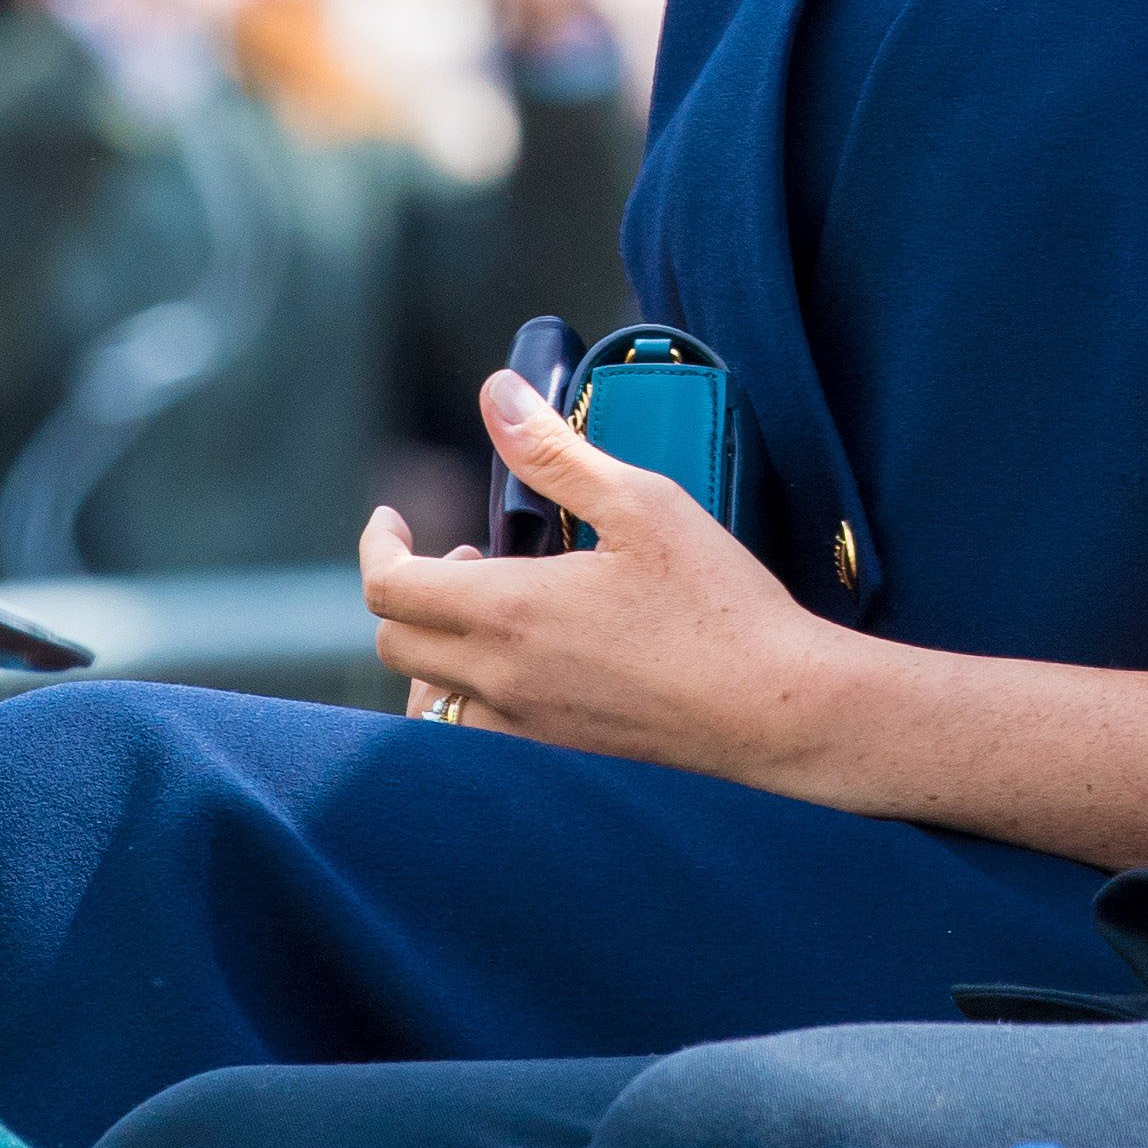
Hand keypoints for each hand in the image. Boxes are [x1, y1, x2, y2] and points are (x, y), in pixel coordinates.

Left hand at [360, 368, 845, 784]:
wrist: (769, 704)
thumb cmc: (715, 600)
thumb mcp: (641, 503)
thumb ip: (557, 452)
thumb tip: (498, 395)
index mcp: (511, 611)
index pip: (390, 587)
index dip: (379, 545)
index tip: (395, 518)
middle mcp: (500, 677)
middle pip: (395, 640)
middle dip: (407, 587)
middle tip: (467, 553)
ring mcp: (523, 725)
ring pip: (426, 694)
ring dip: (435, 643)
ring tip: (492, 608)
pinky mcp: (554, 753)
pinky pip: (470, 731)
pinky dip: (467, 691)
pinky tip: (523, 662)